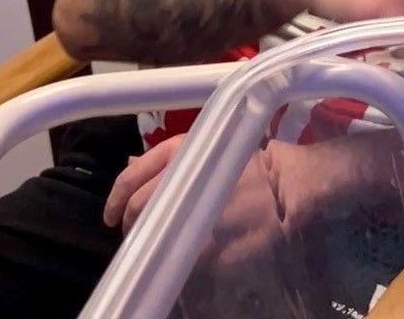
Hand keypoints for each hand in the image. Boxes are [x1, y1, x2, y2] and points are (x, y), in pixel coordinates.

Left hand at [104, 135, 315, 270]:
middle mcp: (192, 180)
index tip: (110, 216)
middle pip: (140, 209)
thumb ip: (169, 159)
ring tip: (157, 245)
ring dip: (152, 243)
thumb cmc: (250, 162)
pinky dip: (180, 257)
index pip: (133, 179)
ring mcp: (204, 214)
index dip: (115, 200)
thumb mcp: (212, 147)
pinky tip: (184, 254)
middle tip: (134, 233)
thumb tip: (130, 168)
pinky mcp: (221, 244)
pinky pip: (186, 257)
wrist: (293, 184)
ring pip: (158, 235)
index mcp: (188, 152)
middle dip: (130, 224)